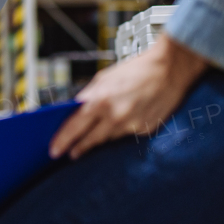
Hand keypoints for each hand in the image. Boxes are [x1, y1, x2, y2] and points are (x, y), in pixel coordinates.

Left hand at [49, 35, 206, 159]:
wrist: (170, 69)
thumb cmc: (136, 69)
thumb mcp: (105, 77)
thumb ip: (88, 95)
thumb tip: (75, 110)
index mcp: (101, 100)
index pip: (75, 126)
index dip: (63, 140)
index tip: (54, 150)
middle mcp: (116, 116)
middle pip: (90, 139)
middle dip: (77, 147)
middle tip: (68, 154)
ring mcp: (132, 126)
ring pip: (108, 139)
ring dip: (97, 141)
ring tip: (87, 143)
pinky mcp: (146, 130)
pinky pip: (126, 135)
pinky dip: (119, 132)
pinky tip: (117, 128)